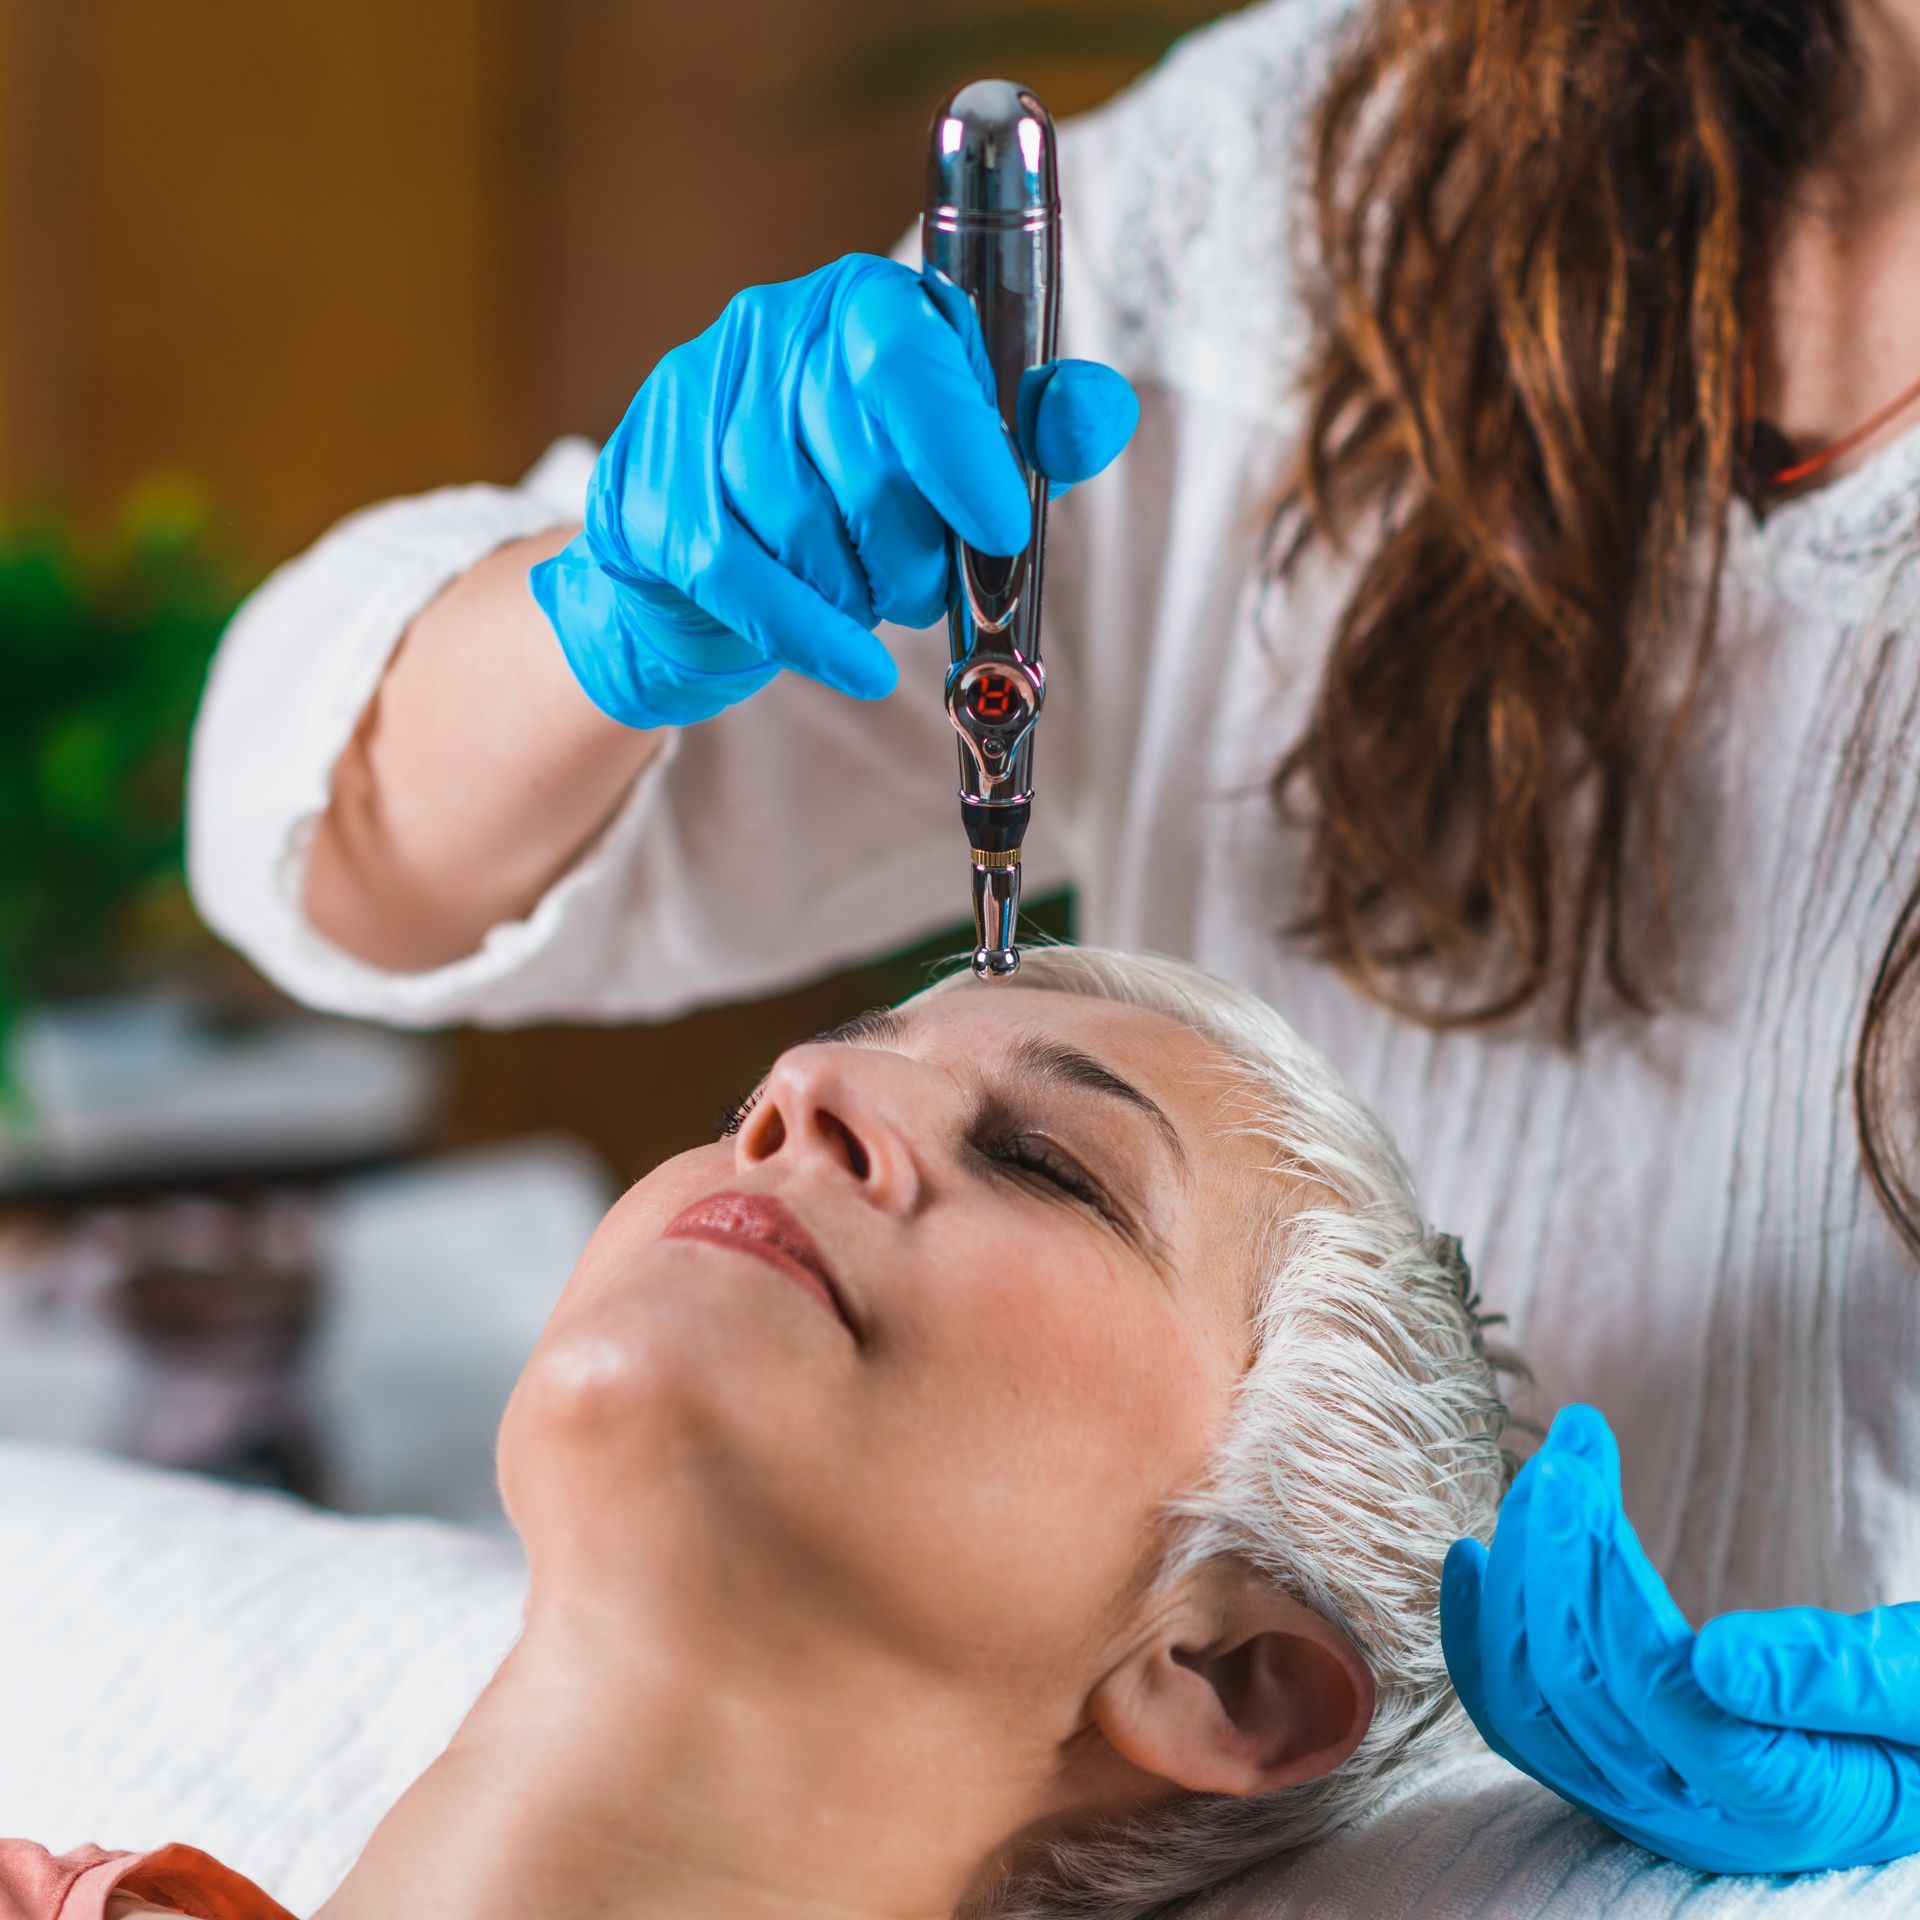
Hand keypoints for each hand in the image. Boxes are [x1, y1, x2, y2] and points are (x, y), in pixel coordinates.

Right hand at [530, 253, 1138, 729]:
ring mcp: (692, 404)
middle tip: (925, 583)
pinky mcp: (644, 490)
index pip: (905, 359)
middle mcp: (769, 330)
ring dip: (857, 590)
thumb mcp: (962, 462)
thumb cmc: (851, 502)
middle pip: (861, 462)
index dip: (960, 450)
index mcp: (862, 304)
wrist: (704, 569)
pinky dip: (812, 634)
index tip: (1001, 526)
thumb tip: (1099, 411)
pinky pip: (741, 577)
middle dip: (913, 550)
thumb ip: (1034, 437)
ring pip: (802, 524)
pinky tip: (855, 662)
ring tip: (867, 594)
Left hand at [1441, 1403, 1919, 1872]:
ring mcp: (1637, 1800)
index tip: (1590, 1458)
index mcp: (1776, 1802)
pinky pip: (1512, 1715)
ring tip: (1543, 1474)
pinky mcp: (1606, 1770)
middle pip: (1574, 1687)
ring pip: (1526, 1700)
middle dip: (1553, 1547)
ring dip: (1517, 1575)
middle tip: (1568, 1443)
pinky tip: (1470, 1556)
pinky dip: (1477, 1633)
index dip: (1602, 1572)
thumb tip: (1718, 1658)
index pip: (1653, 1690)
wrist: (1917, 1765)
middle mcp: (1689, 1816)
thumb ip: (1837, 1681)